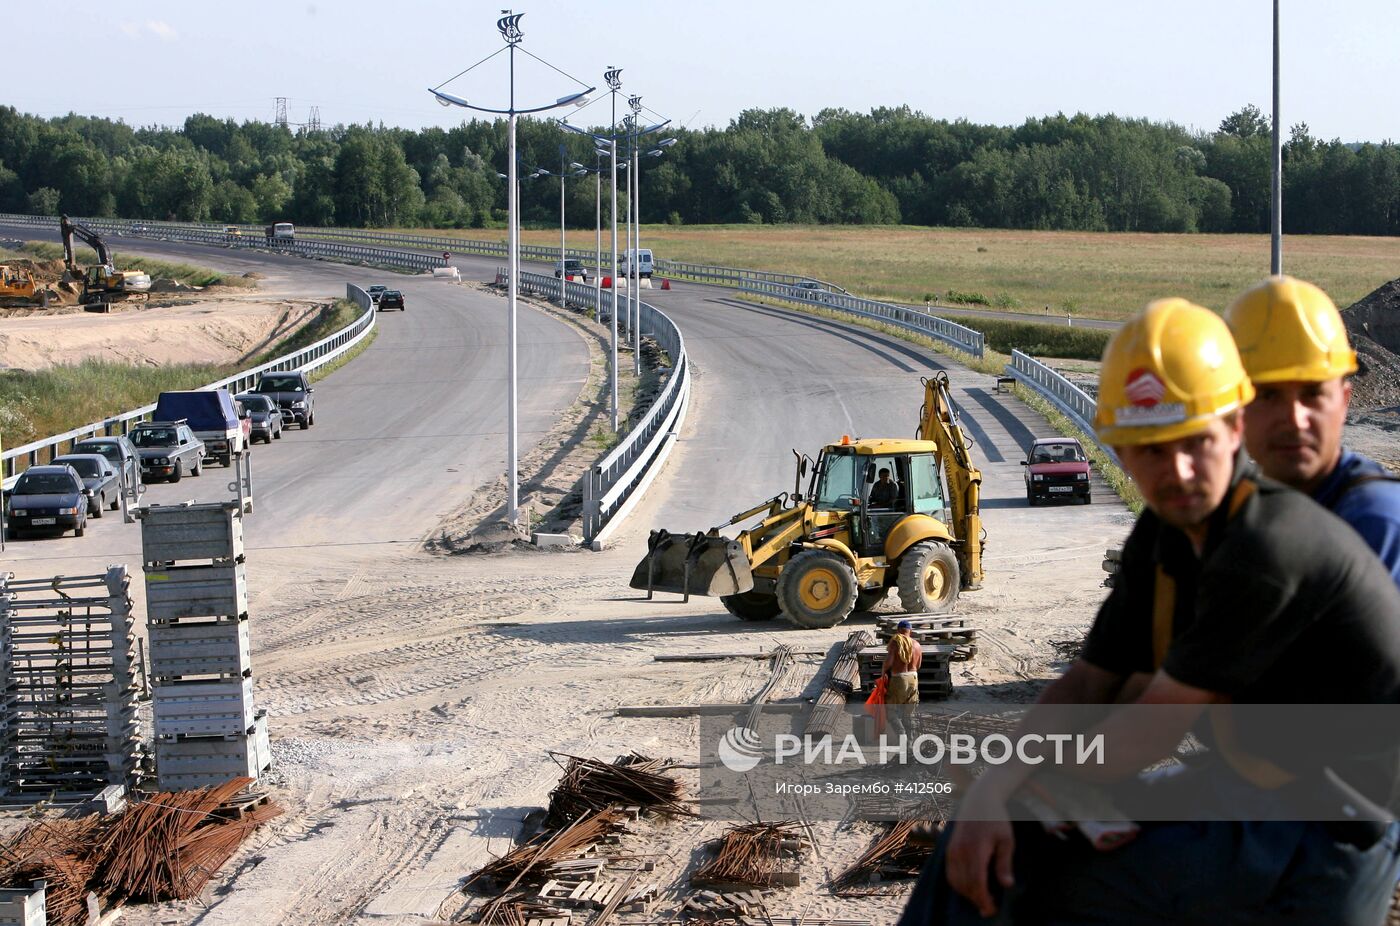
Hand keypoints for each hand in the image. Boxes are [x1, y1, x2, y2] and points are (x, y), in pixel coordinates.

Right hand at [945, 786, 1015, 917]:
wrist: (978, 799)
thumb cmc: (996, 818)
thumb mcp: (1006, 840)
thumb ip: (1004, 863)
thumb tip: (1007, 885)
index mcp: (976, 849)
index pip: (976, 882)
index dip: (983, 899)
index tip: (992, 909)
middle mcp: (960, 851)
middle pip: (965, 885)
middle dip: (976, 900)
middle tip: (989, 908)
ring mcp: (952, 850)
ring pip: (955, 881)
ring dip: (967, 894)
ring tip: (981, 899)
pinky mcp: (949, 849)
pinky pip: (950, 873)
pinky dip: (958, 885)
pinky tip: (970, 887)